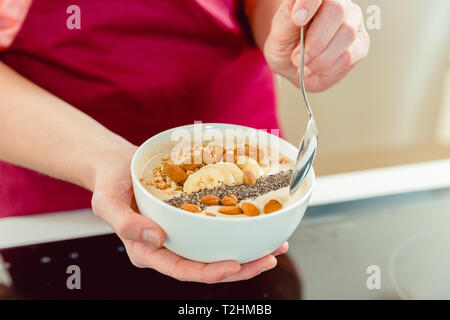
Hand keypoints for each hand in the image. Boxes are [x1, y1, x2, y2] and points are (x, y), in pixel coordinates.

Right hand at [91, 144, 287, 282]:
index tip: (235, 265)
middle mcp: (167, 247)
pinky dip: (238, 229)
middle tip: (269, 258)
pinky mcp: (190, 220)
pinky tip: (258, 225)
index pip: (181, 269)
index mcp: (146, 250)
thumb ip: (124, 223)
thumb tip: (155, 238)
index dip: (210, 272)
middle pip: (206, 266)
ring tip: (275, 246)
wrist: (116, 164)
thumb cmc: (109, 182)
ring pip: (216, 250)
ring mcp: (180, 234)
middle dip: (241, 267)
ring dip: (247, 251)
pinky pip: (215, 229)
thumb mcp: (106, 200)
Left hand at [264, 0, 369, 91]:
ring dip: (321, 58)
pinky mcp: (361, 44)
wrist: (294, 67)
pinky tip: (316, 69)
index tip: (297, 19)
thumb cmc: (287, 47)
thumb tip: (297, 10)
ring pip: (346, 35)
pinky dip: (328, 67)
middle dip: (315, 40)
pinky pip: (349, 55)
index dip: (309, 2)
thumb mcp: (279, 34)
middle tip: (297, 58)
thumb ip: (287, 19)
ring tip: (304, 66)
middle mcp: (339, 4)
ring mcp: (353, 23)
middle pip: (338, 10)